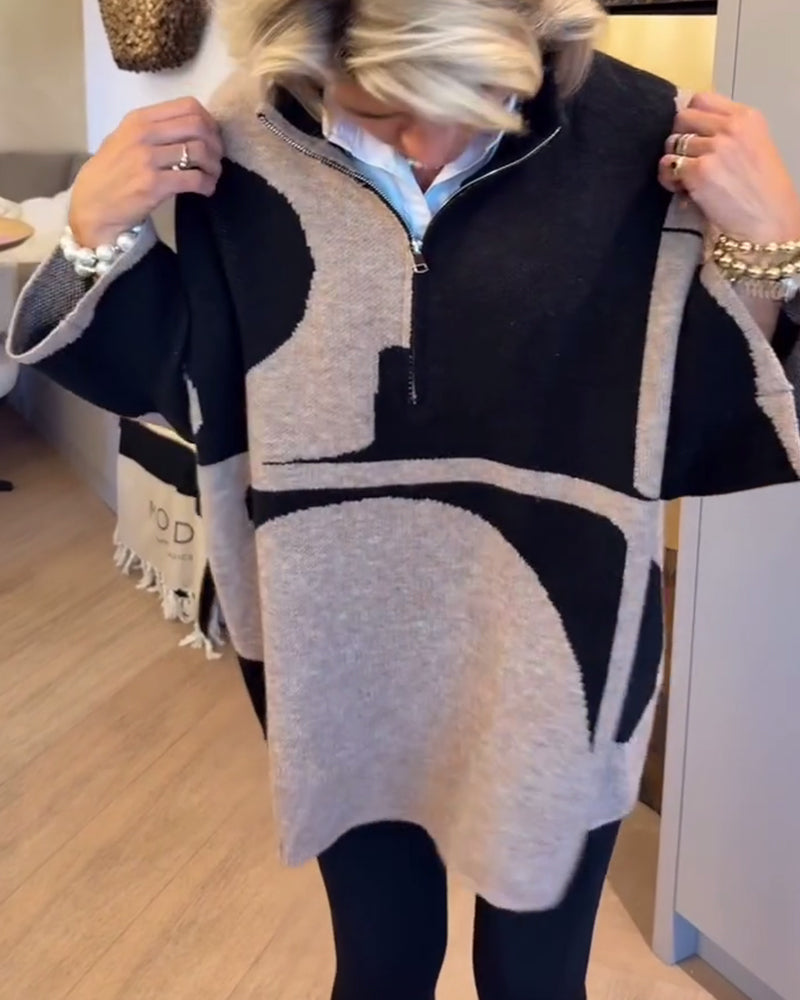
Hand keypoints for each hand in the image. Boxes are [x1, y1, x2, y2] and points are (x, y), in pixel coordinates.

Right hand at [69, 97, 222, 247]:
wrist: (92, 207)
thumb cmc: (110, 174)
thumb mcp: (124, 140)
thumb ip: (153, 130)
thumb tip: (191, 127)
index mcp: (139, 119)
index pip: (187, 106)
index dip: (208, 121)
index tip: (211, 137)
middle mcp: (144, 134)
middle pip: (198, 126)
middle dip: (215, 143)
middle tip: (216, 158)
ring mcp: (148, 159)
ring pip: (199, 151)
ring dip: (214, 166)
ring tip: (211, 176)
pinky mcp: (155, 185)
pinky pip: (195, 179)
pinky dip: (208, 184)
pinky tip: (206, 190)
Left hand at [659, 92, 799, 244]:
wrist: (768, 222)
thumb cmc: (762, 191)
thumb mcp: (753, 146)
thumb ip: (727, 133)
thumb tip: (690, 131)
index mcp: (747, 117)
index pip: (702, 99)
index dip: (691, 119)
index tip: (693, 137)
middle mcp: (731, 127)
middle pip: (682, 117)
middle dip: (678, 138)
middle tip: (686, 159)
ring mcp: (715, 148)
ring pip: (671, 143)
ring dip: (672, 161)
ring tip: (685, 179)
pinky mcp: (699, 172)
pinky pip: (667, 167)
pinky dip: (668, 179)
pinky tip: (681, 190)